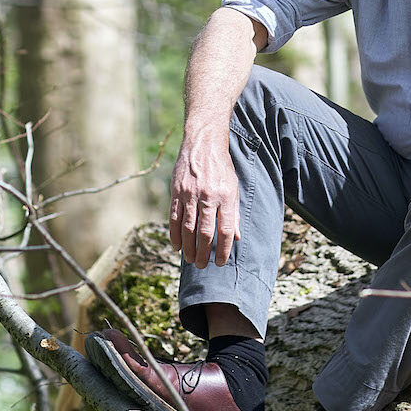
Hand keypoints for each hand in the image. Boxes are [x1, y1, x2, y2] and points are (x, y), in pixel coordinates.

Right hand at [168, 133, 239, 268]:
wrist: (203, 144)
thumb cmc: (222, 168)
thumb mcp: (233, 188)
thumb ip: (235, 214)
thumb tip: (236, 238)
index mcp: (226, 197)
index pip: (225, 231)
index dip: (223, 250)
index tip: (220, 262)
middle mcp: (208, 197)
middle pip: (205, 233)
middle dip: (204, 253)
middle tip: (203, 266)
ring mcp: (190, 194)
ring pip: (188, 228)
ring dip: (189, 248)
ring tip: (191, 260)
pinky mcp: (177, 192)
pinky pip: (174, 218)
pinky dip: (175, 235)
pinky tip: (176, 246)